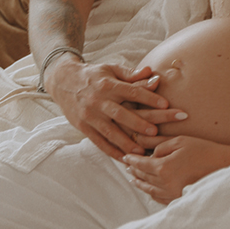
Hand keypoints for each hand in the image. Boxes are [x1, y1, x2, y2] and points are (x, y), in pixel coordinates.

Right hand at [44, 59, 187, 159]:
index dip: (149, 98)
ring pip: (110, 131)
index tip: (166, 104)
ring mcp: (90, 115)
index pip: (132, 91)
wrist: (63, 81)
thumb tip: (152, 72)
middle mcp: (98, 100)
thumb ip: (132, 74)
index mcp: (108, 84)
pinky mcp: (83, 127)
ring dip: (126, 143)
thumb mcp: (111, 69)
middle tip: (156, 132)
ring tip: (142, 152)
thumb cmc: (94, 75)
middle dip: (139, 123)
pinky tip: (124, 159)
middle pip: (121, 114)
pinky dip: (112, 151)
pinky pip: (99, 142)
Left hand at [122, 136, 229, 204]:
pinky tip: (149, 189)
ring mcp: (173, 194)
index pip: (141, 165)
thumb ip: (161, 147)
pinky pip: (160, 198)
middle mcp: (165, 184)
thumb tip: (151, 156)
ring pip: (150, 189)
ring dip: (140, 183)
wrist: (225, 167)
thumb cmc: (204, 150)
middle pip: (143, 177)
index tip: (125, 157)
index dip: (131, 160)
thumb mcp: (181, 141)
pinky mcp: (180, 199)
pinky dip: (151, 192)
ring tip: (134, 179)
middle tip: (127, 167)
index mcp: (164, 168)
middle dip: (134, 171)